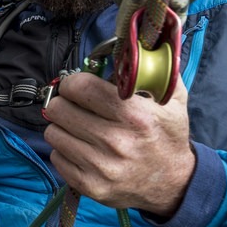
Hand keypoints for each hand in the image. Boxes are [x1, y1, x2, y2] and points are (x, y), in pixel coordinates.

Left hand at [41, 71, 195, 216]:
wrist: (174, 184)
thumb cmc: (167, 136)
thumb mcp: (172, 98)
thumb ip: (155, 67)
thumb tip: (136, 41)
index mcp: (135, 115)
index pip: (80, 87)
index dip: (73, 82)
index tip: (78, 86)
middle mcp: (116, 141)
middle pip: (58, 109)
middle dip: (64, 103)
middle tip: (75, 106)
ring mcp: (100, 167)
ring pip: (52, 133)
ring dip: (63, 127)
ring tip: (80, 127)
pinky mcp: (89, 186)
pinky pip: (56, 157)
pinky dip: (65, 150)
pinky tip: (82, 148)